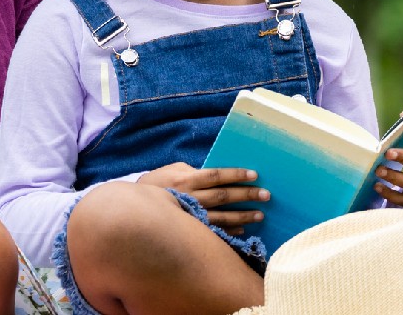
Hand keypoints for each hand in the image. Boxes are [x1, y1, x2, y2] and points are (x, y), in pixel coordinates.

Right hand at [137, 162, 267, 234]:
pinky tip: (242, 229)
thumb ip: (192, 171)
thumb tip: (212, 172)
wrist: (136, 208)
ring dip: (243, 215)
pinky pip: (214, 231)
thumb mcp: (171, 170)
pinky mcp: (191, 229)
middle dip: (246, 195)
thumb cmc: (155, 185)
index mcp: (187, 179)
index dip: (236, 174)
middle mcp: (191, 197)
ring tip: (260, 215)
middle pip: (224, 196)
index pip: (217, 175)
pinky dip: (229, 231)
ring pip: (223, 216)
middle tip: (266, 195)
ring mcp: (192, 216)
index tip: (254, 174)